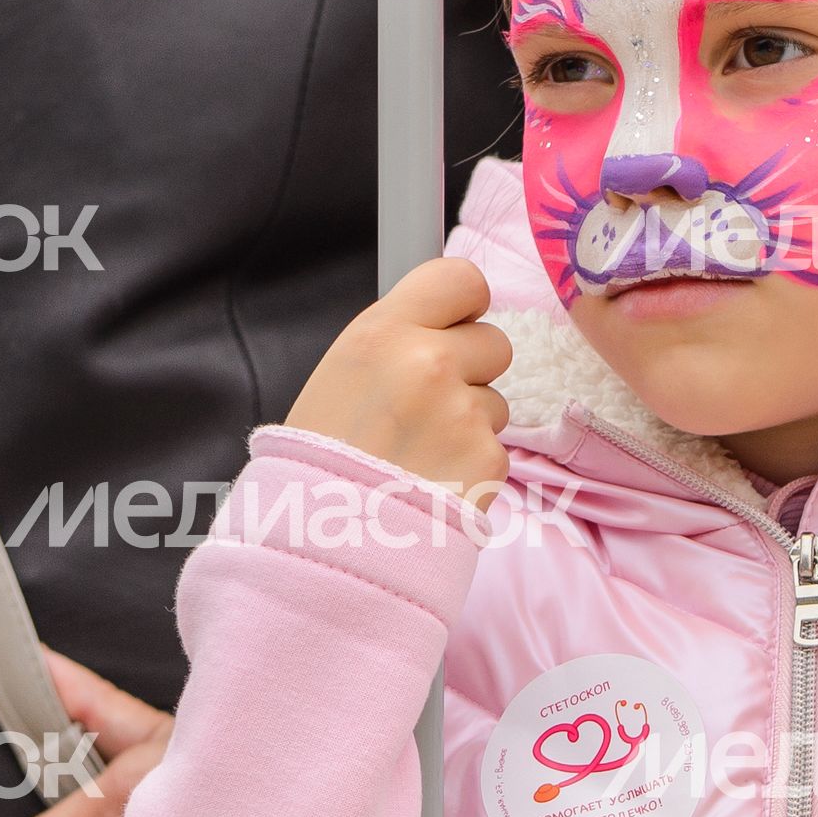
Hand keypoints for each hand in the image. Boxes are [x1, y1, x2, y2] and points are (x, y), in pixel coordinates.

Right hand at [284, 258, 509, 492]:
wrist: (323, 538)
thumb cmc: (322, 457)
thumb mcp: (339, 374)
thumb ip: (394, 340)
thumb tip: (444, 313)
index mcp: (381, 333)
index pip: (461, 277)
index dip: (463, 303)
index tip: (453, 321)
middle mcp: (428, 362)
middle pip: (493, 340)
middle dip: (471, 368)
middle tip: (427, 401)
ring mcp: (464, 412)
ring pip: (495, 397)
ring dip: (469, 418)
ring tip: (420, 448)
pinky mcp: (489, 457)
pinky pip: (496, 445)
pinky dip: (471, 461)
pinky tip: (432, 476)